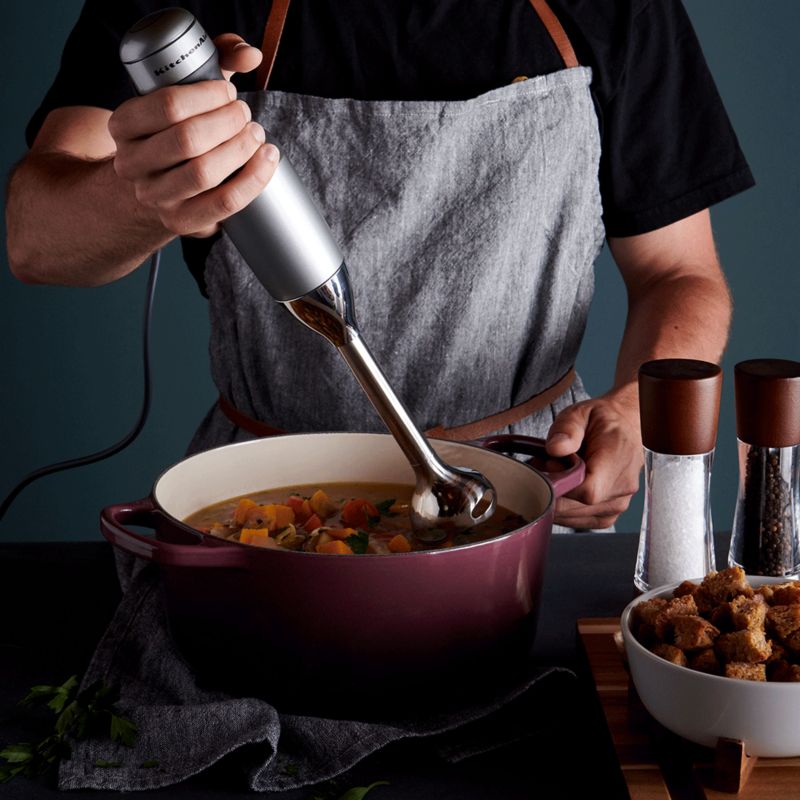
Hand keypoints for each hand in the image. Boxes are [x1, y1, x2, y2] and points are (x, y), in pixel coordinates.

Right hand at [109, 35, 277, 237]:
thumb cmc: (177, 129)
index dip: (208, 95)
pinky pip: (224, 203)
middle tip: (245, 115)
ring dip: (240, 149)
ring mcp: (155, 196)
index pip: (167, 105)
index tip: (229, 91)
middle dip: (228, 122)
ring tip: (256, 135)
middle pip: (188, 140)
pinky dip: (253, 179)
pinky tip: (267, 160)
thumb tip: (249, 54)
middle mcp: (132, 163)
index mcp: (123, 125)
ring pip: (204, 173)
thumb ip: (215, 58)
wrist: (157, 184)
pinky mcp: (181, 221)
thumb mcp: (184, 91)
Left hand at [545, 389, 643, 529]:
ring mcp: (617, 505)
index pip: (587, 491)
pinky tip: (564, 488)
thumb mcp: (581, 413)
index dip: (561, 483)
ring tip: (558, 473)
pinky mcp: (608, 514)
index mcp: (618, 460)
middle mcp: (622, 487)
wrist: (625, 427)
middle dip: (553, 489)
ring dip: (557, 499)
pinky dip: (564, 508)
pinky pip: (579, 521)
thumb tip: (555, 448)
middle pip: (576, 507)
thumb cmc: (602, 421)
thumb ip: (567, 429)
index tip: (550, 465)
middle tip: (548, 465)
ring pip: (574, 517)